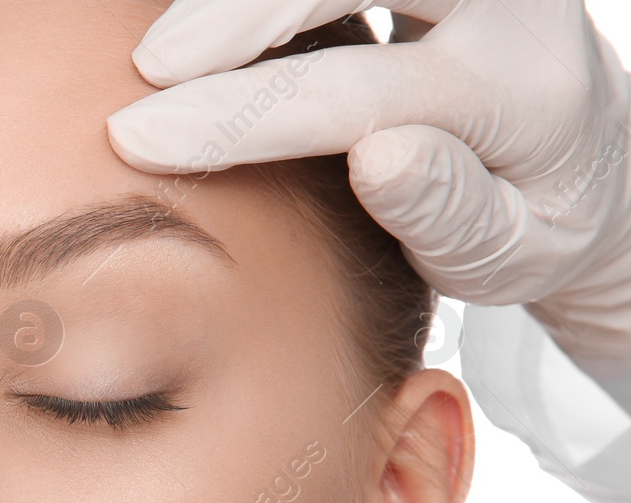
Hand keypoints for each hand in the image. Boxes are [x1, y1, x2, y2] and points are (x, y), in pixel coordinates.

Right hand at [106, 0, 630, 377]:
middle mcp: (510, 2)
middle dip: (236, 15)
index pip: (357, 94)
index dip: (238, 116)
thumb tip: (379, 155)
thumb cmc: (527, 224)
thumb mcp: (504, 253)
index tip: (141, 140)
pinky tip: (208, 24)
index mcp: (523, 91)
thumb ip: (448, 211)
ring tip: (167, 47)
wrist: (585, 164)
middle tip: (151, 68)